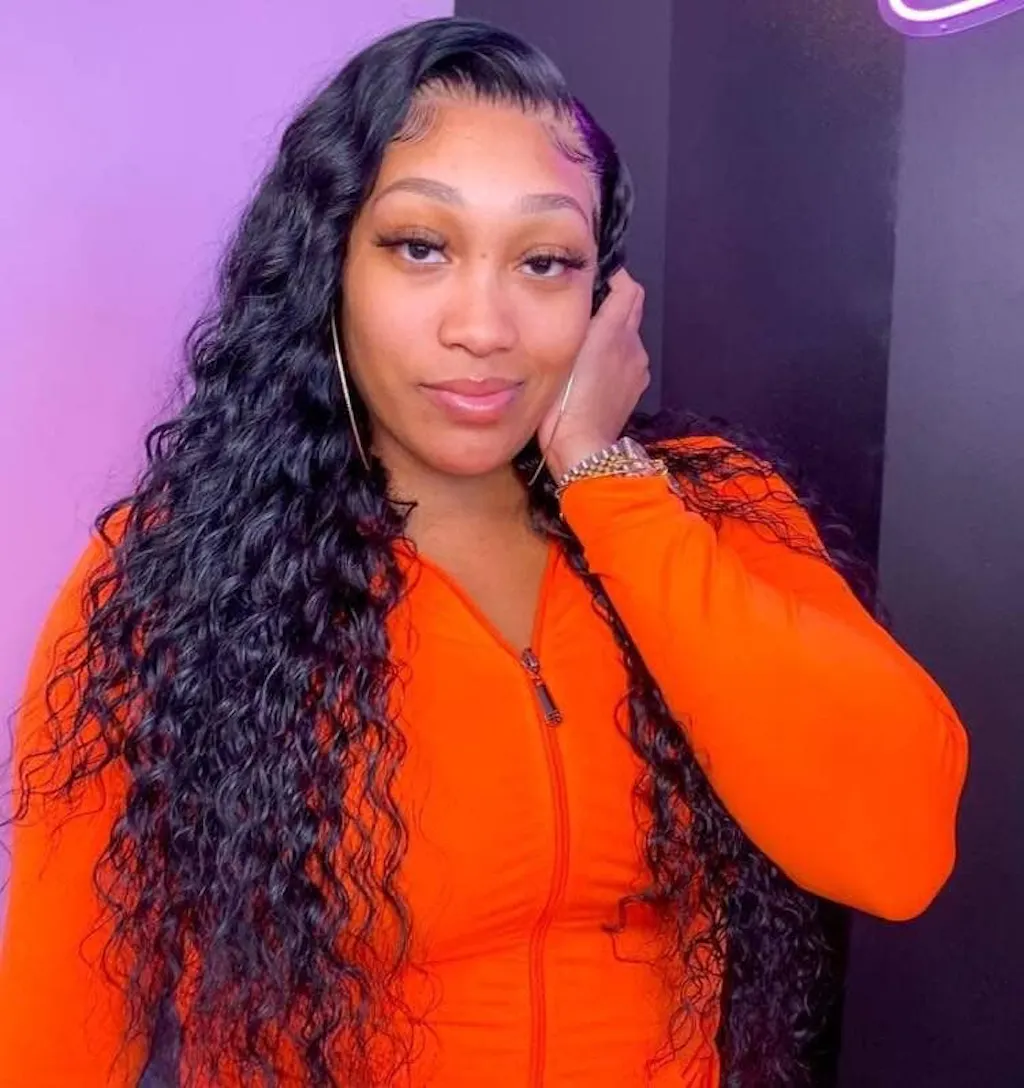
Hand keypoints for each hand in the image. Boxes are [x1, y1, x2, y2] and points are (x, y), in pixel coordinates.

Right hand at [536, 269, 649, 479]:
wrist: (581, 446)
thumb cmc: (564, 402)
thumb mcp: (566, 349)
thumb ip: (583, 317)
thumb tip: (590, 291)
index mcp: (615, 330)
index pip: (628, 287)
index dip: (612, 278)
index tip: (592, 278)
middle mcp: (633, 345)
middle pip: (631, 308)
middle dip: (613, 302)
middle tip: (584, 307)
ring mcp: (637, 368)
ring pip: (629, 336)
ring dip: (612, 332)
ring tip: (583, 343)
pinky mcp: (634, 388)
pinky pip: (629, 361)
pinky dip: (615, 358)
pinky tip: (592, 371)